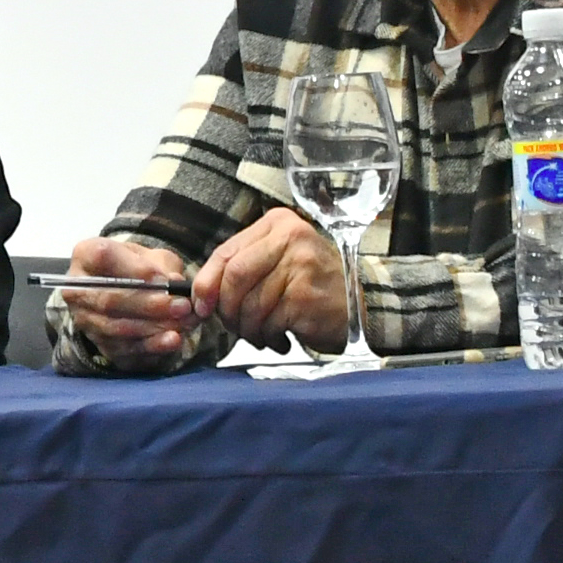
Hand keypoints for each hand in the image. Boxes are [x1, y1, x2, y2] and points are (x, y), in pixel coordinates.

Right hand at [64, 235, 218, 370]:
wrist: (127, 292)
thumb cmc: (139, 268)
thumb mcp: (153, 256)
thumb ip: (163, 266)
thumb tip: (173, 283)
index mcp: (85, 255)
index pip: (102, 257)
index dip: (135, 269)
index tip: (165, 279)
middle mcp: (76, 289)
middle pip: (108, 299)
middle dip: (148, 305)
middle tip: (181, 307)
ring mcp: (84, 319)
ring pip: (115, 327)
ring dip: (152, 327)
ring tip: (183, 323)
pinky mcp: (98, 344)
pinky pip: (122, 348)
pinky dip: (150, 346)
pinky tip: (172, 340)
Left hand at [193, 208, 352, 355]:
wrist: (361, 304)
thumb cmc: (312, 285)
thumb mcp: (279, 260)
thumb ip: (242, 267)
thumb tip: (201, 294)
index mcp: (277, 224)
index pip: (226, 252)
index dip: (206, 282)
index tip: (201, 305)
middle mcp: (290, 237)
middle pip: (234, 276)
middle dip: (225, 308)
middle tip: (231, 325)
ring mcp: (301, 265)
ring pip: (250, 304)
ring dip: (248, 328)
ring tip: (260, 334)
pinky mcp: (306, 296)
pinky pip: (269, 322)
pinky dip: (267, 337)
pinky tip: (280, 338)